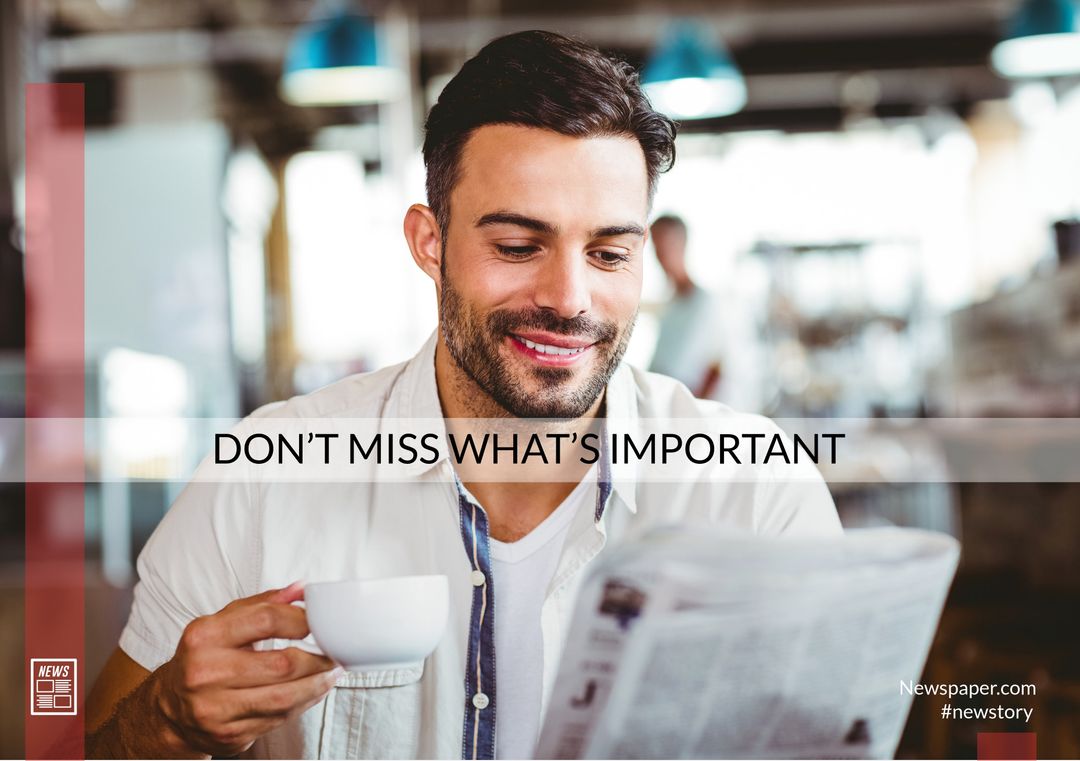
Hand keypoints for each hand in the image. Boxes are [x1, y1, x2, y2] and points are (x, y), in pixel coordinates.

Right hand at [150, 582, 341, 756]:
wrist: (169, 709)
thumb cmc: (204, 657)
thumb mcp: (223, 622)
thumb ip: (263, 603)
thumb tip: (302, 589)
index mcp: (205, 636)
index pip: (266, 620)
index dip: (301, 620)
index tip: (319, 623)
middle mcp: (205, 673)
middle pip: (282, 665)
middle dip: (318, 659)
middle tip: (335, 653)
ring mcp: (215, 709)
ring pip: (285, 697)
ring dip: (317, 685)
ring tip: (331, 673)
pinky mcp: (228, 735)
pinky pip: (278, 719)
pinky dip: (302, 704)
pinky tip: (312, 691)